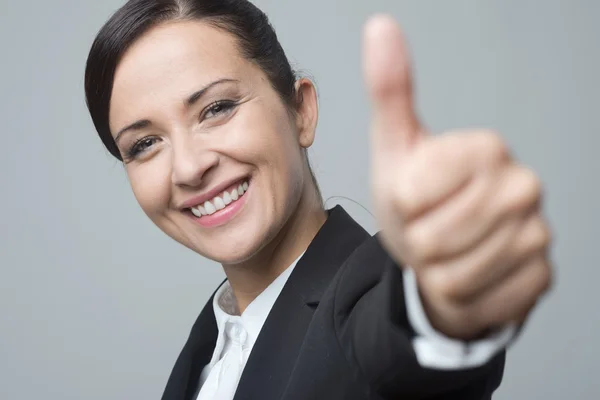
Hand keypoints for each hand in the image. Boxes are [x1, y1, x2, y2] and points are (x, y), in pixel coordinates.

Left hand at [363, 15, 552, 339]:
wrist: (442, 251)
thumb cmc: (416, 199)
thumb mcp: (395, 147)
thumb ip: (390, 90)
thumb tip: (379, 26)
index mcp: (486, 148)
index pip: (411, 194)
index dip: (400, 207)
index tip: (414, 199)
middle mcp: (523, 186)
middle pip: (433, 239)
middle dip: (417, 243)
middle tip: (428, 229)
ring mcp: (537, 233)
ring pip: (454, 275)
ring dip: (436, 271)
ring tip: (445, 251)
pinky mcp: (539, 276)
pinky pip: (478, 301)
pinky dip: (460, 296)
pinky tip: (468, 273)